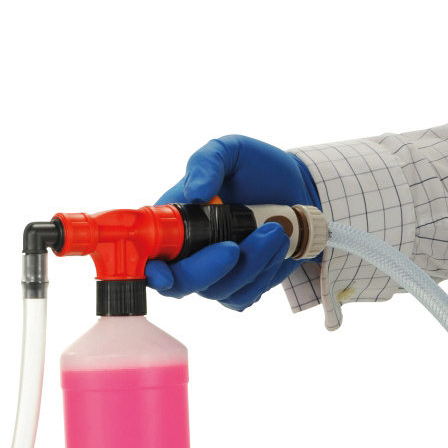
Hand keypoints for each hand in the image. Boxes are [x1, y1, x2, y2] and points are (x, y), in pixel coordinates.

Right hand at [147, 134, 320, 310]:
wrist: (299, 190)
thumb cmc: (258, 169)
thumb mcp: (231, 150)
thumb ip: (207, 162)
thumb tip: (194, 192)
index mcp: (173, 222)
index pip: (148, 254)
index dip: (150, 269)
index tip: (162, 271)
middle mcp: (186, 253)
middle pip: (179, 284)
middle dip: (208, 269)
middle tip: (234, 247)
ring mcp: (213, 274)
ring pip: (218, 290)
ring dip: (251, 263)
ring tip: (275, 229)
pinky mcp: (239, 287)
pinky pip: (243, 296)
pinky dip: (263, 273)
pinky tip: (275, 246)